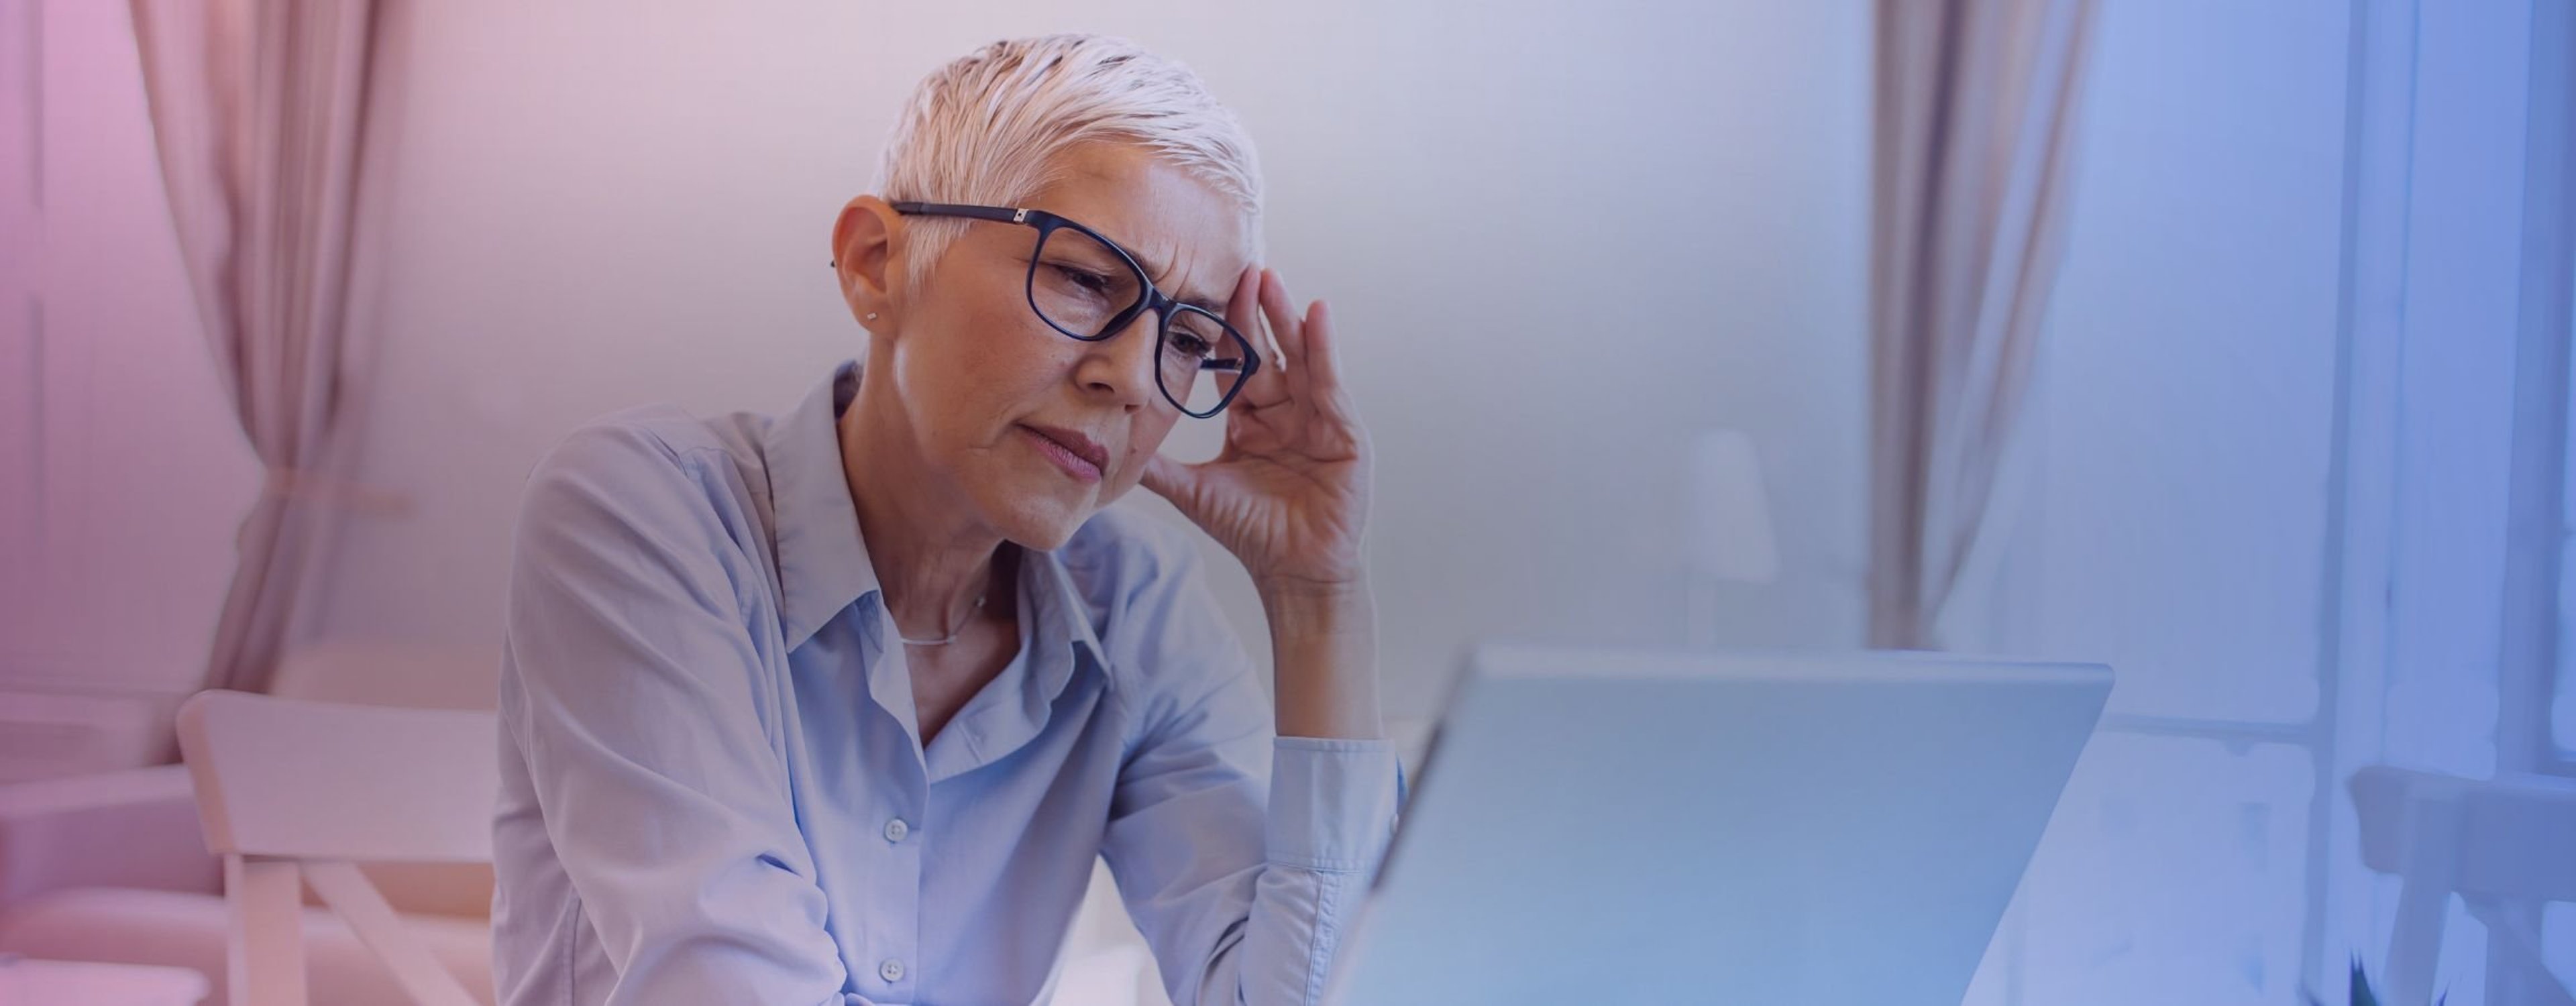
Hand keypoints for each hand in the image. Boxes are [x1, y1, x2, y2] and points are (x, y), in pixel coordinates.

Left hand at [1140, 266, 1368, 594]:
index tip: (1199, 293)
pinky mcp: (1343, 431)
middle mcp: (1285, 411)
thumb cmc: (1252, 532)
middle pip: (1266, 351)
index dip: (1218, 332)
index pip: (1233, 365)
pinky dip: (1322, 348)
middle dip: (1253, 312)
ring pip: (1297, 357)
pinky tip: (1315, 313)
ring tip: (1270, 279)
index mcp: (1251, 418)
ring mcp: (1316, 418)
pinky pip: (1329, 382)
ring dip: (1285, 317)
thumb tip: (1102, 450)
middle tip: (1239, 269)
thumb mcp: (1193, 490)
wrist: (1293, 571)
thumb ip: (1154, 467)